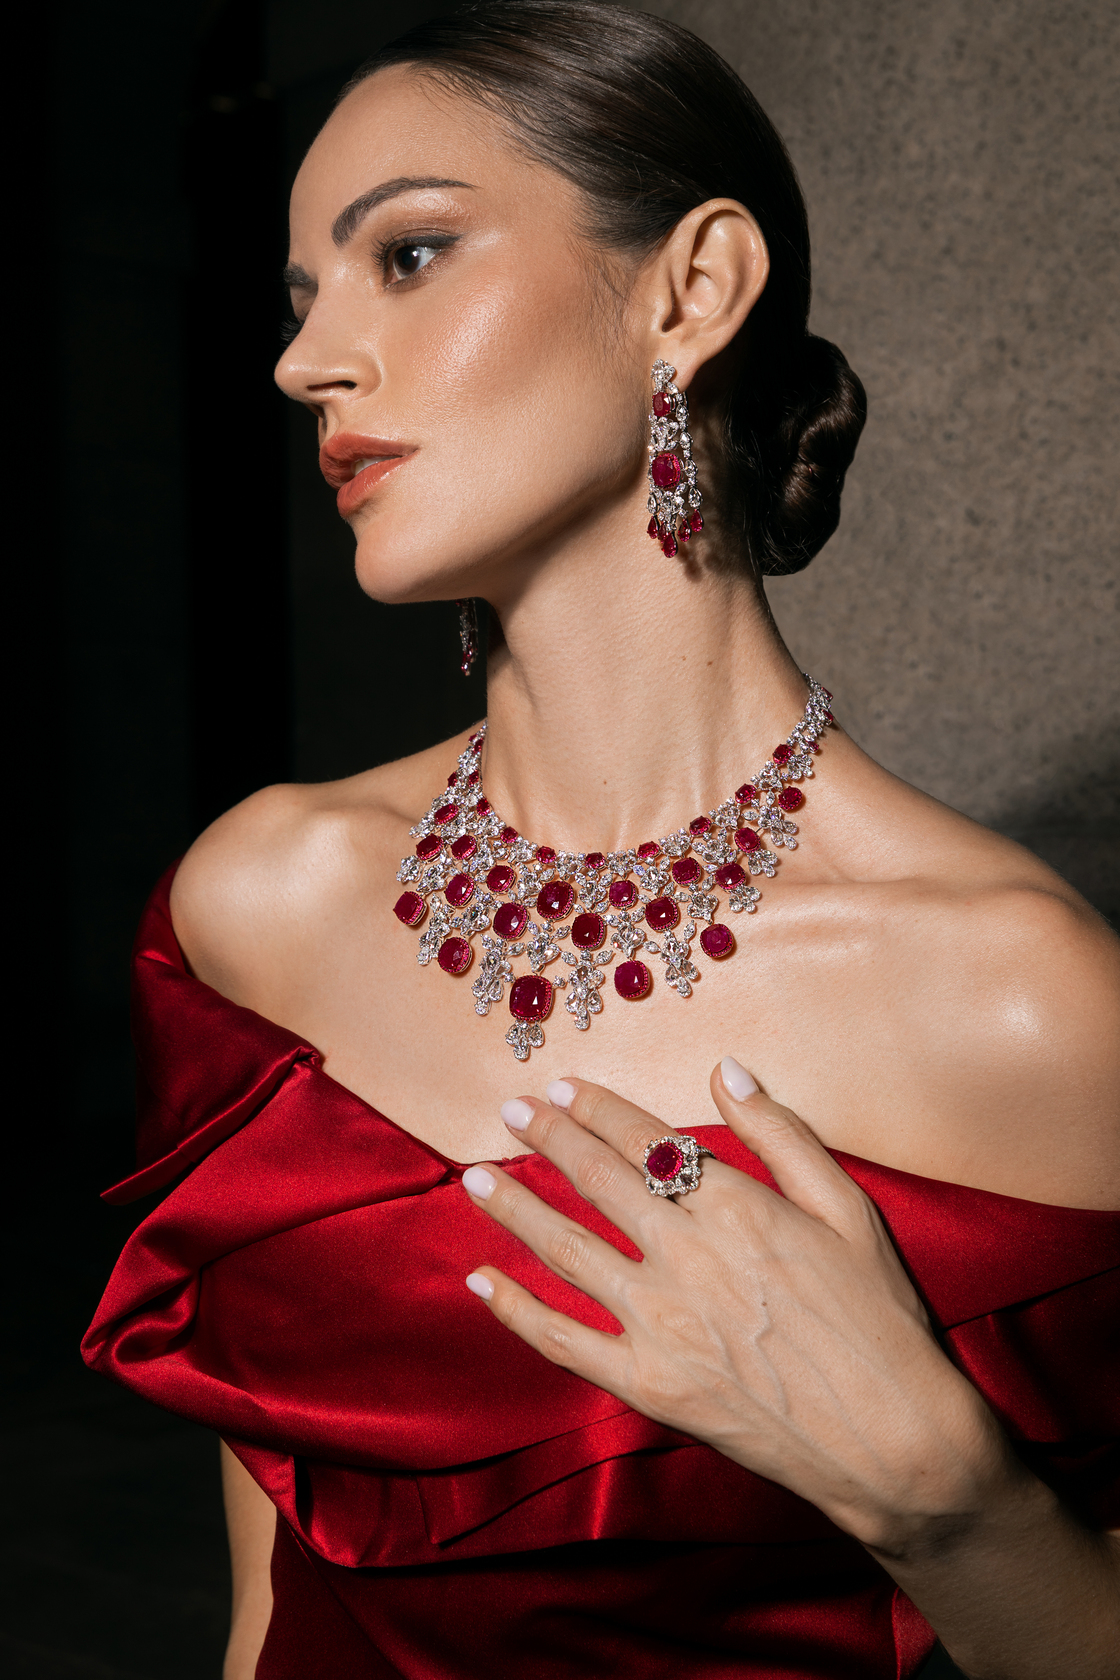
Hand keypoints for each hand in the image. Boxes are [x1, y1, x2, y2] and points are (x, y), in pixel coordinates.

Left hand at [461, 1059, 1009, 1557]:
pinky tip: (481, 1281)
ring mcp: (662, 1324)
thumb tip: (727, 1070)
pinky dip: (517, 1310)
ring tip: (475, 1177)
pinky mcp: (649, 1385)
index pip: (646, 1141)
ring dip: (515, 1208)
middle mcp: (688, 1256)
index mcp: (738, 1208)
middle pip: (598, 1181)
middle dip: (547, 1139)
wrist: (894, 1441)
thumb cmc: (881, 1320)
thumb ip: (782, 1135)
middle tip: (508, 1112)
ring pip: (567, 1250)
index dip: (595, 1109)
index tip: (558, 1088)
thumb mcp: (849, 1210)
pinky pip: (565, 1341)